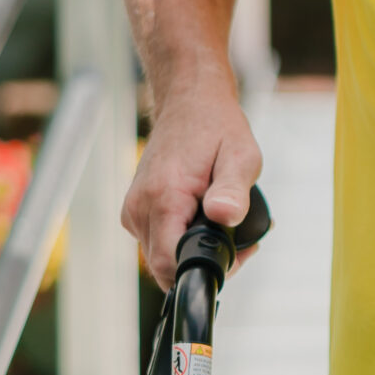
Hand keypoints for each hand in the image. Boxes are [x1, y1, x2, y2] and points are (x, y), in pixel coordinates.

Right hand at [123, 72, 262, 288]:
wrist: (188, 102)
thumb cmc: (216, 127)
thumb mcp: (240, 155)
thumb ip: (233, 190)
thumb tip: (225, 217)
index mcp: (164, 198)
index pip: (169, 264)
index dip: (204, 272)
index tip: (234, 255)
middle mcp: (140, 208)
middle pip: (166, 266)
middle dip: (206, 263)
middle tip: (241, 241)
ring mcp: (133, 210)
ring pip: (161, 257)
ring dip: (194, 251)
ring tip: (226, 225)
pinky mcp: (135, 211)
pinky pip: (157, 241)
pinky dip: (181, 239)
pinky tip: (205, 220)